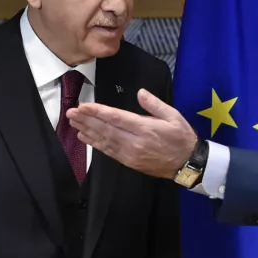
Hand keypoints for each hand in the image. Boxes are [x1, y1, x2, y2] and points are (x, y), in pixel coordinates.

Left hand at [67, 90, 197, 178]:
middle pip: (106, 129)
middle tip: (71, 111)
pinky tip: (85, 137)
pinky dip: (95, 144)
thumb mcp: (174, 116)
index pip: (116, 118)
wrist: (187, 164)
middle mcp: (135, 142)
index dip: (98, 112)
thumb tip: (140, 92)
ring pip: (104, 141)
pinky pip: (108, 152)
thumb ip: (155, 104)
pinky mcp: (129, 162)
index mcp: (145, 128)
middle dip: (87, 120)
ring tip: (73, 122)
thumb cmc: (182, 138)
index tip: (83, 105)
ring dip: (87, 130)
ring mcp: (130, 154)